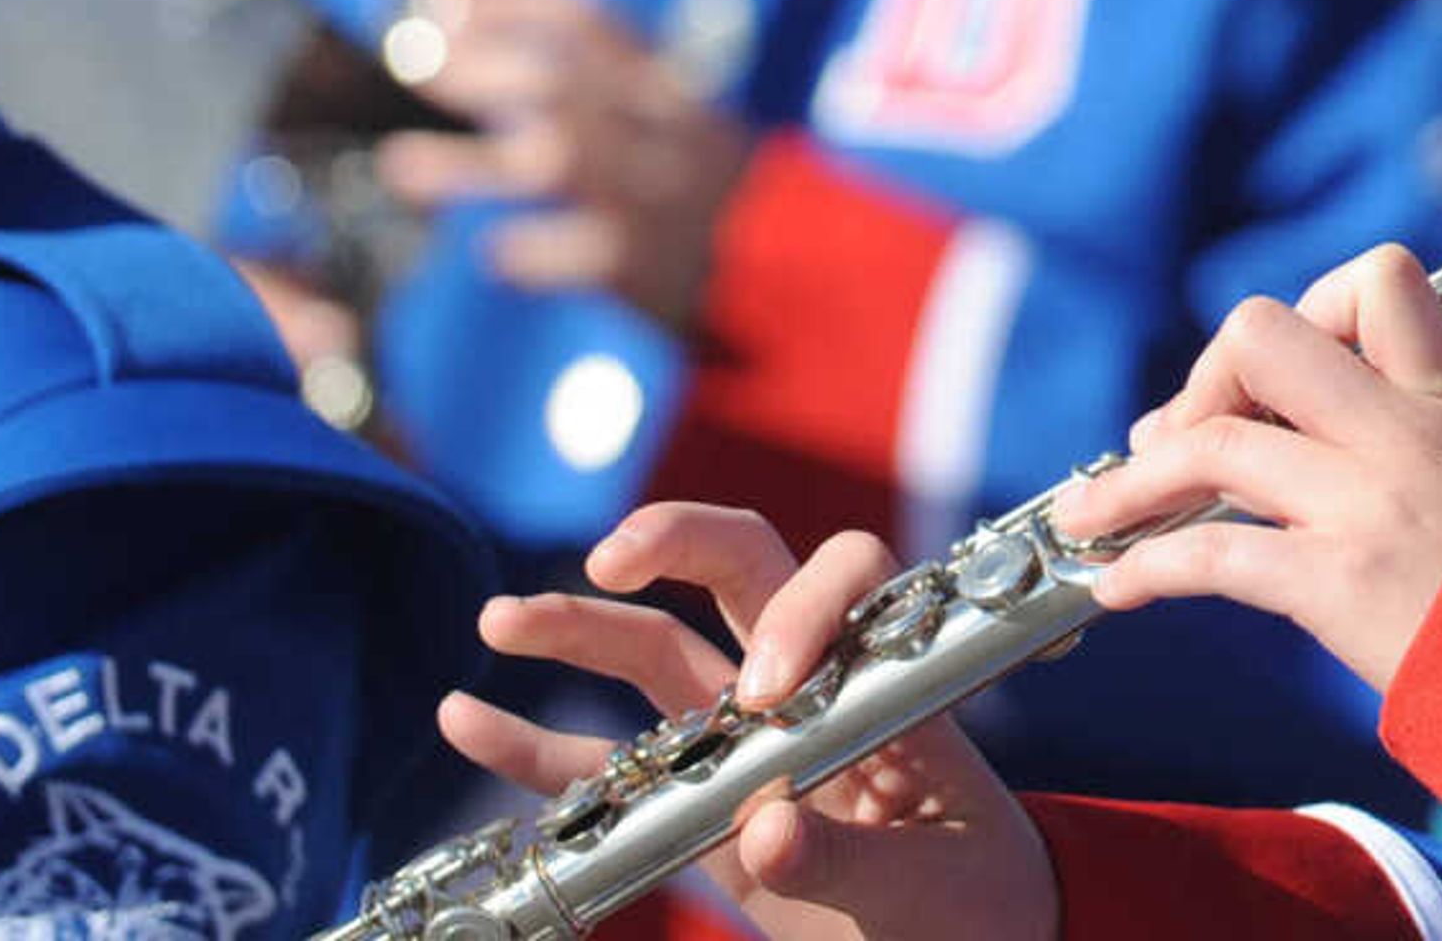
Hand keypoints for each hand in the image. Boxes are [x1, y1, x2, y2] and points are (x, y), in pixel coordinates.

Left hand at [374, 0, 752, 327]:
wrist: (802, 268)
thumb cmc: (713, 193)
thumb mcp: (678, 121)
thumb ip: (606, 91)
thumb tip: (491, 59)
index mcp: (666, 85)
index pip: (585, 16)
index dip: (506, 2)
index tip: (443, 3)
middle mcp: (658, 128)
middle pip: (559, 80)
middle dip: (478, 66)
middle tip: (414, 65)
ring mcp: (653, 196)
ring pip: (556, 160)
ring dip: (468, 162)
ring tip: (401, 165)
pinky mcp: (650, 268)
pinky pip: (580, 255)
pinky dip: (531, 253)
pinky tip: (496, 255)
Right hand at [445, 504, 1053, 940]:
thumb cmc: (973, 897)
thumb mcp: (929, 889)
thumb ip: (848, 862)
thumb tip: (760, 833)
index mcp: (887, 680)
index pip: (845, 579)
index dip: (800, 612)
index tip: (765, 695)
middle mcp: (812, 687)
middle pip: (739, 572)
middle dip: (674, 543)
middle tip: (611, 556)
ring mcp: (751, 740)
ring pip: (657, 653)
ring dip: (580, 629)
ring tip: (496, 620)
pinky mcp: (705, 804)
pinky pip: (611, 766)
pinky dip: (538, 747)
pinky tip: (469, 720)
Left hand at [1055, 243, 1441, 694]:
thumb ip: (1431, 449)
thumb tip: (1336, 453)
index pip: (1374, 280)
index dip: (1310, 315)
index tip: (1278, 383)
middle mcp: (1401, 436)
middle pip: (1260, 336)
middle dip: (1203, 384)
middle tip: (1180, 444)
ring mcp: (1366, 505)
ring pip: (1211, 444)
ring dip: (1131, 483)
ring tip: (1091, 516)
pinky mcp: (1340, 584)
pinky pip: (1211, 556)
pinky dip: (1146, 569)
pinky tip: (1119, 591)